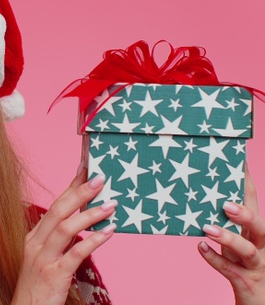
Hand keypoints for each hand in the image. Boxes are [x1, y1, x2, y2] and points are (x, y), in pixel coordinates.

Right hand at [12, 169, 115, 304]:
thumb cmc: (38, 287)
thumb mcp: (45, 259)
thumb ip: (61, 242)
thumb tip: (85, 224)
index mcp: (34, 237)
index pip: (54, 205)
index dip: (70, 186)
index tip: (85, 169)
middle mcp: (35, 244)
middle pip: (58, 211)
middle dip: (80, 192)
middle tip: (101, 178)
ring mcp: (43, 259)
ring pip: (66, 228)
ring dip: (90, 214)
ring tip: (111, 204)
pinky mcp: (53, 275)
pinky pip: (75, 254)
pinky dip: (93, 240)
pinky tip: (108, 232)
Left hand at [199, 165, 264, 304]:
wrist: (259, 301)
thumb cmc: (243, 267)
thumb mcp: (235, 243)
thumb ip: (221, 223)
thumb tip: (193, 199)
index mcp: (257, 231)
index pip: (253, 201)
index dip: (247, 182)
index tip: (239, 161)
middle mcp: (261, 246)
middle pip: (261, 227)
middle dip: (245, 215)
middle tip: (226, 205)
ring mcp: (255, 265)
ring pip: (248, 250)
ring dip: (229, 239)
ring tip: (208, 229)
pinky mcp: (245, 281)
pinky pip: (230, 270)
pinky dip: (215, 259)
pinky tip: (200, 248)